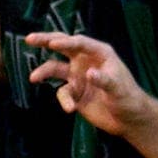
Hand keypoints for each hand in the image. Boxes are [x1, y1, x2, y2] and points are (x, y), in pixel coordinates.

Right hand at [25, 30, 147, 136]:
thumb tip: (89, 73)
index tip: (52, 43)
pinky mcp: (74, 93)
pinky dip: (64, 100)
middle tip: (29, 39)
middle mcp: (85, 61)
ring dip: (44, 72)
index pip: (79, 43)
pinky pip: (62, 93)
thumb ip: (104, 80)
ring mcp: (78, 76)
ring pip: (55, 68)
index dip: (65, 42)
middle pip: (62, 47)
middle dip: (45, 41)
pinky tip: (71, 109)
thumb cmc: (128, 98)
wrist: (128, 119)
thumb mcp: (118, 88)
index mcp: (99, 53)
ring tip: (33, 78)